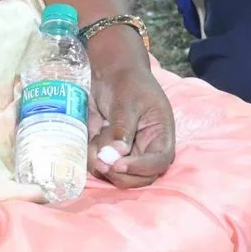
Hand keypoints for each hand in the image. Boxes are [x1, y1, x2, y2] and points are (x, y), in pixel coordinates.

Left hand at [86, 37, 176, 187]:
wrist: (110, 73)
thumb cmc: (127, 82)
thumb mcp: (127, 102)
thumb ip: (122, 129)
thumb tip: (117, 156)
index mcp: (160, 135)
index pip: (159, 162)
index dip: (140, 168)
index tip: (118, 165)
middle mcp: (146, 149)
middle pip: (140, 178)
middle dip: (119, 174)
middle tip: (101, 162)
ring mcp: (127, 153)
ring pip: (117, 175)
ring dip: (102, 162)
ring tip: (97, 134)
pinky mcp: (109, 153)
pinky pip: (99, 166)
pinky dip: (90, 157)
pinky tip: (91, 135)